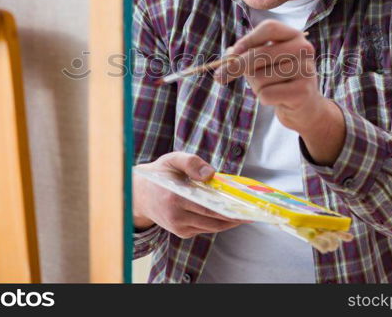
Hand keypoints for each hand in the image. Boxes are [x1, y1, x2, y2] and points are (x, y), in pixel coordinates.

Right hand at [133, 152, 248, 237]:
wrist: (139, 195)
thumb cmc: (160, 175)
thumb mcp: (172, 159)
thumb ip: (191, 162)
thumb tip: (210, 174)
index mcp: (174, 198)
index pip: (208, 207)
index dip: (230, 209)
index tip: (246, 208)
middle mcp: (176, 216)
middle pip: (213, 220)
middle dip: (234, 218)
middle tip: (253, 213)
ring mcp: (178, 227)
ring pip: (211, 227)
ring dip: (229, 222)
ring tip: (245, 214)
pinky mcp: (181, 232)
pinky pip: (205, 228)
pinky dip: (218, 222)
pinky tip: (229, 215)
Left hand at [213, 19, 323, 132]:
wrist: (304, 106)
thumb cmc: (278, 79)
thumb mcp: (262, 62)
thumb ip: (244, 55)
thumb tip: (228, 58)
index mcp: (294, 36)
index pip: (269, 28)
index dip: (248, 39)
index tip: (232, 52)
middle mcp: (303, 49)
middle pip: (260, 54)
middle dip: (235, 67)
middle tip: (219, 77)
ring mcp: (306, 70)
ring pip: (260, 78)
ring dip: (256, 87)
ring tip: (270, 88)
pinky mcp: (303, 91)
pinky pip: (266, 94)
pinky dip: (264, 98)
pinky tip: (277, 98)